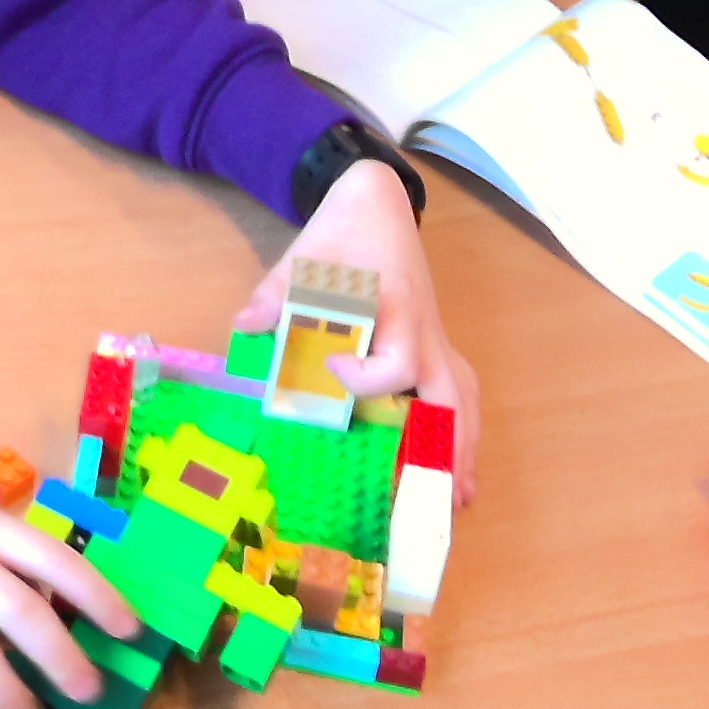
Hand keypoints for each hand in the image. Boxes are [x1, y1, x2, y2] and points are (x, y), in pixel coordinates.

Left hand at [234, 158, 479, 501]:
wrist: (378, 206)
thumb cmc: (340, 236)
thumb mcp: (301, 260)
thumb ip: (274, 295)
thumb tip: (244, 325)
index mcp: (394, 313)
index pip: (395, 364)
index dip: (365, 378)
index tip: (332, 371)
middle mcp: (424, 334)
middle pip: (450, 399)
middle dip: (442, 450)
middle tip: (430, 502)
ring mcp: (436, 342)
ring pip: (463, 401)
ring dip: (461, 450)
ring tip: (457, 502)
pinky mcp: (438, 347)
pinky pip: (462, 392)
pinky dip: (464, 430)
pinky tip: (462, 470)